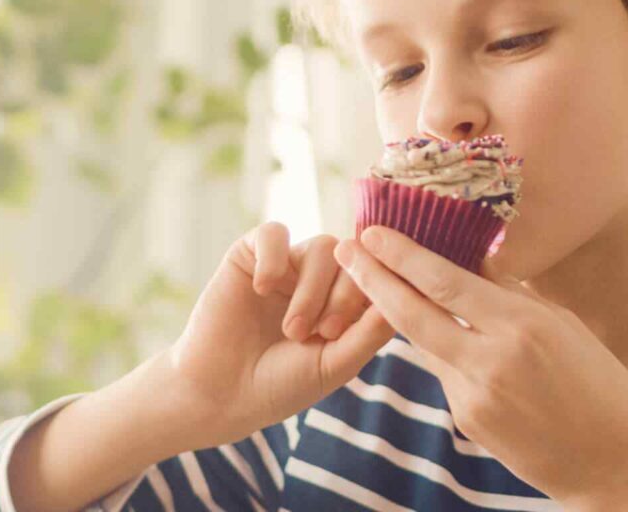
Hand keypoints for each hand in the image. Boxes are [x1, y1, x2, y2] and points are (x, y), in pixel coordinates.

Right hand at [165, 222, 395, 448]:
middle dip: (343, 297)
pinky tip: (262, 288)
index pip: (379, 275)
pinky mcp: (250, 256)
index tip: (344, 331)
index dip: (372, 294)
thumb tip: (408, 297)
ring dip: (311, 289)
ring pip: (321, 247)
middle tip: (321, 333)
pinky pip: (274, 232)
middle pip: (353, 259)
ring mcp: (288, 266)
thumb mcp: (334, 364)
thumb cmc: (280, 385)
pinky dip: (274, 257)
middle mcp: (321, 279)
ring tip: (292, 329)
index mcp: (347, 303)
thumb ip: (370, 331)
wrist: (219, 394)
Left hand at [334, 226, 627, 506]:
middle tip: (345, 248)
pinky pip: (445, 372)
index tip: (373, 232)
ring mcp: (473, 395)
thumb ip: (516, 296)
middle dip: (373, 277)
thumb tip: (478, 262)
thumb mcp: (567, 327)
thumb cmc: (602, 386)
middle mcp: (490, 360)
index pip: (445, 282)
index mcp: (522, 326)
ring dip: (403, 312)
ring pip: (425, 342)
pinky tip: (453, 340)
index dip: (402, 255)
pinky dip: (444, 350)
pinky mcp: (466, 420)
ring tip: (381, 281)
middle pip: (411, 312)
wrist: (610, 463)